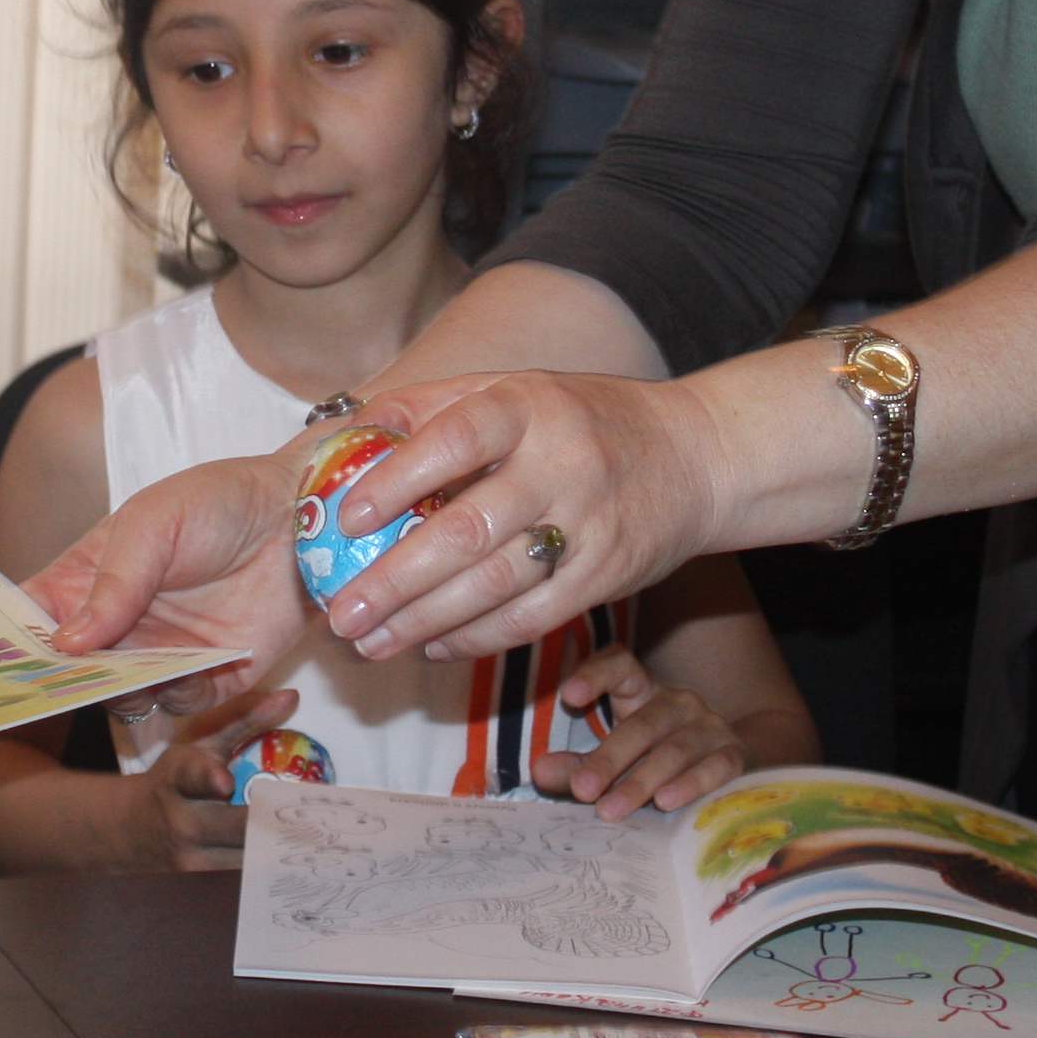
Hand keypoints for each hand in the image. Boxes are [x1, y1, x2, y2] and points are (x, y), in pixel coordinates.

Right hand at [27, 448, 299, 711]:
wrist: (303, 515)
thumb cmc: (219, 500)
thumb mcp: (154, 522)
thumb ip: (114, 581)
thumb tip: (66, 643)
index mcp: (88, 580)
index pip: (34, 620)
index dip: (14, 646)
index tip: (0, 666)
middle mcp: (120, 625)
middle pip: (74, 672)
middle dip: (69, 683)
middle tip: (72, 683)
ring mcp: (164, 653)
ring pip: (125, 697)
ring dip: (127, 693)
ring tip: (139, 672)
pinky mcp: (213, 676)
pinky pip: (183, 703)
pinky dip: (183, 694)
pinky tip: (199, 663)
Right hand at [119, 686, 302, 870]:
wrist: (129, 830)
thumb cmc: (174, 781)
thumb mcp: (201, 745)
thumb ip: (245, 720)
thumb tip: (291, 697)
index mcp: (179, 778)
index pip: (191, 776)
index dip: (207, 778)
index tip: (224, 782)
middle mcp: (183, 822)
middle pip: (237, 828)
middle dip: (276, 822)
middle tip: (319, 820)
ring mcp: (191, 862)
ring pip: (247, 861)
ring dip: (281, 851)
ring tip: (318, 844)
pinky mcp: (201, 887)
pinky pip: (244, 883)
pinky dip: (270, 872)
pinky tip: (297, 867)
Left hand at [317, 369, 715, 663]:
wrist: (696, 455)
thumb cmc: (582, 420)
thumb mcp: (516, 390)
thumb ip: (434, 405)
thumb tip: (350, 430)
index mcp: (528, 406)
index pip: (455, 439)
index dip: (398, 478)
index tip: (346, 517)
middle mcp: (560, 463)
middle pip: (467, 530)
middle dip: (395, 580)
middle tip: (340, 614)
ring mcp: (588, 523)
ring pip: (496, 584)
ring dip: (425, 621)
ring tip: (370, 642)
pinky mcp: (607, 574)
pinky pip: (533, 617)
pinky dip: (478, 638)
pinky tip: (434, 647)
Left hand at [531, 651, 753, 818]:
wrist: (726, 767)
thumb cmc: (653, 761)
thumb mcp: (613, 761)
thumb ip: (577, 765)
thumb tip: (541, 770)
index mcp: (641, 690)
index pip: (620, 665)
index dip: (596, 674)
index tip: (569, 695)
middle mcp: (676, 701)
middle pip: (642, 723)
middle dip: (609, 759)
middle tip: (582, 790)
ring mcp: (709, 725)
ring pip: (674, 749)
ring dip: (641, 781)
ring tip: (612, 809)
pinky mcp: (734, 754)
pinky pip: (715, 766)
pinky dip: (690, 784)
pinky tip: (666, 802)